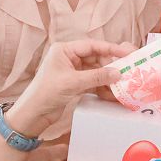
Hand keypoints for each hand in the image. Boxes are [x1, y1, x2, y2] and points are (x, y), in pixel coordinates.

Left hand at [13, 39, 132, 136]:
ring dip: (108, 79)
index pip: (92, 45)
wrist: (33, 114)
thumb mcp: (73, 82)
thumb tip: (118, 73)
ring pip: (96, 72)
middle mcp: (69, 58)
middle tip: (127, 72)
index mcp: (64, 50)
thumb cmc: (46, 93)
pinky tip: (112, 95)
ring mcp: (72, 72)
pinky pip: (93, 83)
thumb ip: (97, 77)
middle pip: (96, 58)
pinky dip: (102, 88)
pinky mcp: (75, 84)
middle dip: (110, 67)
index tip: (126, 54)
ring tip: (122, 86)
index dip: (110, 49)